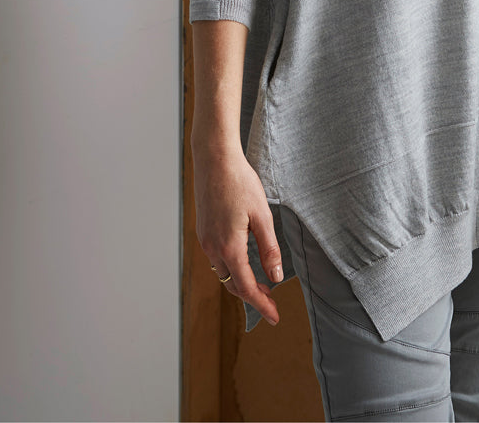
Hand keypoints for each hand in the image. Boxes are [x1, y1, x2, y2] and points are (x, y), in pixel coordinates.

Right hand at [193, 144, 282, 324]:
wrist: (214, 160)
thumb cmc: (240, 183)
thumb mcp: (262, 215)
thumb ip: (269, 249)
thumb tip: (275, 277)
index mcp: (230, 247)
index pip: (247, 288)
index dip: (262, 305)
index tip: (275, 317)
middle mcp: (213, 248)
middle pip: (232, 284)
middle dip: (252, 296)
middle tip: (271, 299)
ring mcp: (205, 240)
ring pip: (222, 272)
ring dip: (240, 280)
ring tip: (260, 280)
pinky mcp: (202, 230)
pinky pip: (216, 258)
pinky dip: (230, 266)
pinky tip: (242, 258)